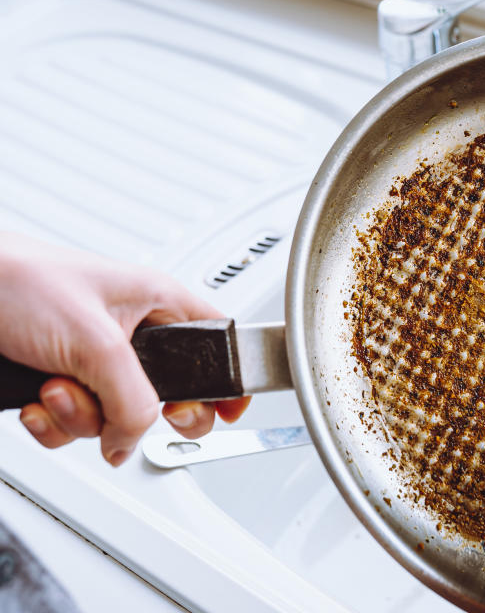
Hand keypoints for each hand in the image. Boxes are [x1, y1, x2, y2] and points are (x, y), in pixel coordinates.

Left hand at [0, 233, 249, 465]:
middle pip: (167, 396)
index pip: (216, 344)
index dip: (226, 380)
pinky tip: (38, 399)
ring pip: (115, 418)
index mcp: (158, 304)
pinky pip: (76, 425)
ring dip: (81, 416)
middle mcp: (132, 335)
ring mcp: (94, 362)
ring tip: (56, 387)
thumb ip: (133, 399)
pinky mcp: (61, 381)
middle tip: (129, 416)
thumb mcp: (96, 342)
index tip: (227, 411)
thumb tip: (134, 439)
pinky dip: (53, 423)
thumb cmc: (17, 280)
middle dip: (138, 414)